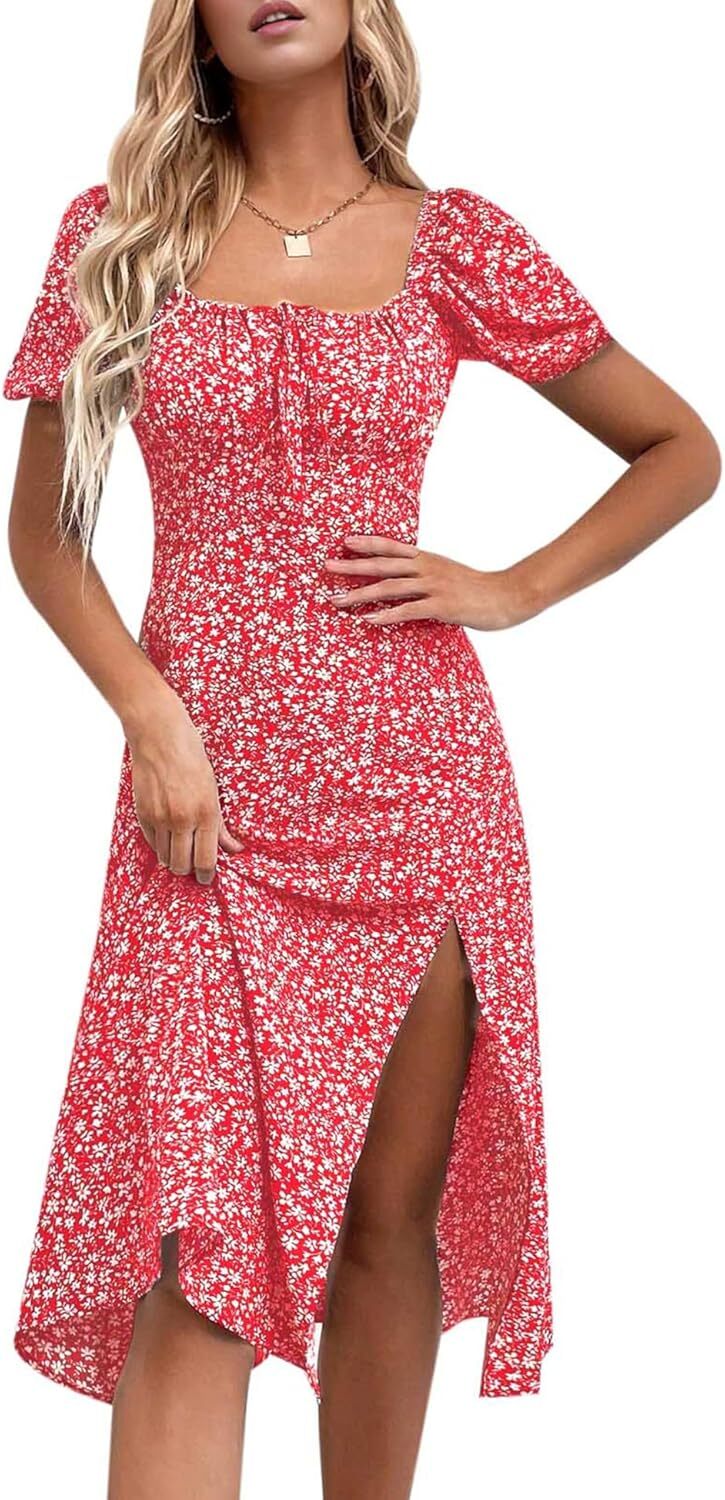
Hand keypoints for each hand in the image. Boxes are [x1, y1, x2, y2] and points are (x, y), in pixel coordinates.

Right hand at [125, 690, 242, 883]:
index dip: (208, 875)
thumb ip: (220, 824)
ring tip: (181, 848)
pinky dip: (160, 844)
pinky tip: (168, 835)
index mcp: (206, 812)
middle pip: (183, 865)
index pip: (207, 860)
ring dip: (173, 858)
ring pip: (165, 858)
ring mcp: (160, 818)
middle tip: (194, 864)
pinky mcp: (142, 813)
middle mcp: (182, 819)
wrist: (159, 735)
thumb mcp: (213, 789)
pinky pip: (152, 843)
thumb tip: (233, 848)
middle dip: (189, 869)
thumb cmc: (192, 756)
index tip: (208, 877)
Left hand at [324, 535, 533, 629]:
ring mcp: (434, 586)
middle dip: (352, 566)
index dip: (367, 543)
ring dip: (360, 594)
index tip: (344, 542)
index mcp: (428, 558)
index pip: (391, 547)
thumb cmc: (479, 589)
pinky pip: (408, 611)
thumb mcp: (450, 574)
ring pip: (389, 588)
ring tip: (336, 600)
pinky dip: (386, 616)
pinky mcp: (441, 606)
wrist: (509, 595)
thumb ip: (427, 575)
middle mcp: (427, 568)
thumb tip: (407, 583)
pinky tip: (367, 621)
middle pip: (382, 565)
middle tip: (326, 567)